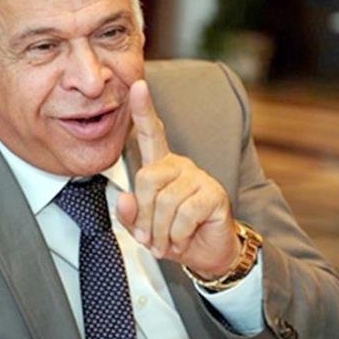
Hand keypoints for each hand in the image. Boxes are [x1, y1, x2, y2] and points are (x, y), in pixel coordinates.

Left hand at [116, 80, 240, 278]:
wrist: (208, 253)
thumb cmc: (174, 235)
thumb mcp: (144, 228)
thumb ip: (130, 214)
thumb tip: (125, 199)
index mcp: (161, 167)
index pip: (151, 134)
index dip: (143, 110)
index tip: (138, 85)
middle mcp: (180, 166)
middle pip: (147, 179)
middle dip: (144, 215)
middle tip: (150, 237)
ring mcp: (199, 178)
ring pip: (164, 202)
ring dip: (161, 231)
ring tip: (166, 242)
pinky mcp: (213, 194)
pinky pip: (184, 214)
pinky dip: (177, 235)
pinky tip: (183, 239)